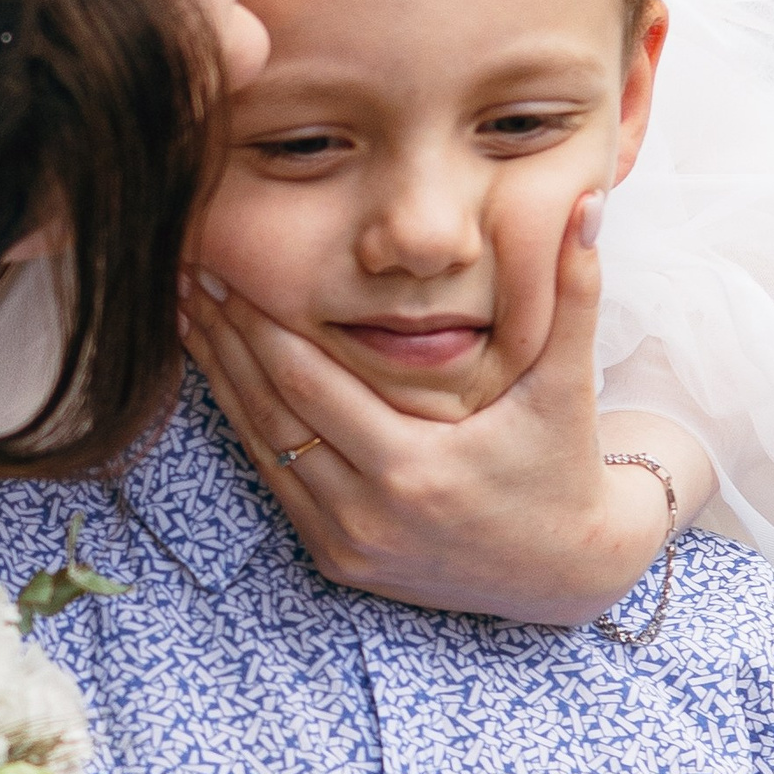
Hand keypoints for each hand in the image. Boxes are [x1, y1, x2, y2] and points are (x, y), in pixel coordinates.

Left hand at [180, 193, 701, 624]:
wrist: (565, 570)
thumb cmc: (562, 461)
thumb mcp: (567, 382)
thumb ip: (573, 289)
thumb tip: (585, 202)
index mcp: (416, 468)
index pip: (308, 384)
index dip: (258, 325)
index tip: (228, 269)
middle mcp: (369, 514)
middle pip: (269, 414)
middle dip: (223, 341)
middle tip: (188, 276)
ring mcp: (347, 543)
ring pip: (261, 450)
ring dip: (220, 381)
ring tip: (189, 315)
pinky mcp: (336, 559)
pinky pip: (276, 483)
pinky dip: (246, 426)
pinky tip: (221, 376)